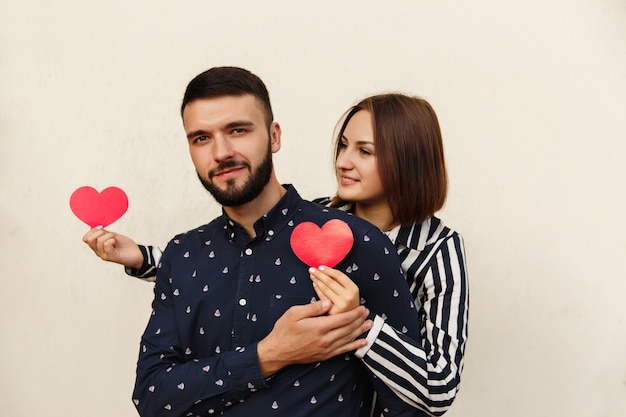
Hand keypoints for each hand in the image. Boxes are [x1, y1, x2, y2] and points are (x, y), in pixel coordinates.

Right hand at [82, 228, 142, 269]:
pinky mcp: (110, 257)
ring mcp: (103, 255)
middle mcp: (98, 251)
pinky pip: (106, 244)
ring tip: (115, 239)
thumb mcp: (112, 236)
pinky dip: (111, 240)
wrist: (136, 253)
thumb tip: (92, 226)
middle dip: (100, 232)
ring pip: (99, 240)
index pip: (85, 238)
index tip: (102, 227)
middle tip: (110, 234)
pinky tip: (116, 242)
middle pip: (89, 239)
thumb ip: (102, 232)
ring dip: (109, 236)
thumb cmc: (125, 245)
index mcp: (97, 246)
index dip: (92, 230)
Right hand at [257, 300, 371, 376]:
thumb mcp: (295, 313)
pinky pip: (344, 351)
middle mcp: (326, 339)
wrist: (277, 351)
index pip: (343, 318)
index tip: (362, 307)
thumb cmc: (284, 330)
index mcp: (320, 326)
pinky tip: (363, 342)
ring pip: (348, 339)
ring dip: (360, 331)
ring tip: (370, 325)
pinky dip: (355, 346)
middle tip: (368, 313)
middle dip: (360, 320)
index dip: (355, 313)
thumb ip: (314, 307)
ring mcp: (326, 349)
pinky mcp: (325, 356)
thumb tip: (329, 302)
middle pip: (349, 328)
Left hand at [309, 266, 359, 313]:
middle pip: (330, 281)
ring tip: (312, 275)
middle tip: (312, 269)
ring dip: (317, 280)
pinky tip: (315, 284)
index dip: (328, 270)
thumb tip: (325, 270)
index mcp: (353, 289)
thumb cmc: (349, 302)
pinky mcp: (333, 311)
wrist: (351, 318)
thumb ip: (340, 281)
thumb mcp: (350, 290)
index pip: (339, 275)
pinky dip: (317, 289)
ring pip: (325, 289)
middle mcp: (348, 297)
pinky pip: (322, 297)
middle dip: (320, 274)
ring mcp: (340, 305)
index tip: (320, 267)